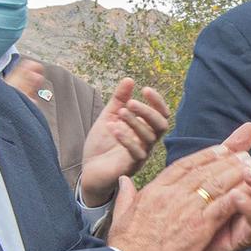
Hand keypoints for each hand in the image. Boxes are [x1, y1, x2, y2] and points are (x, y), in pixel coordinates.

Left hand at [78, 79, 170, 206]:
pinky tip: (114, 128)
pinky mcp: (131, 166)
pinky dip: (126, 138)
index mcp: (144, 130)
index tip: (145, 89)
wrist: (89, 171)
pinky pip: (136, 153)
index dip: (157, 102)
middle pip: (161, 125)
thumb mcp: (109, 117)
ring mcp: (141, 155)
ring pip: (150, 138)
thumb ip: (119, 100)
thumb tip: (129, 79)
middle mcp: (147, 142)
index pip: (161, 115)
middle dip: (148, 112)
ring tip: (120, 113)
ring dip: (135, 122)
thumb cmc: (102, 146)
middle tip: (132, 103)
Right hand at [105, 134, 250, 250]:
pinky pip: (223, 207)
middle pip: (204, 170)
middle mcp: (172, 195)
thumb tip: (124, 182)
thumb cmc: (124, 248)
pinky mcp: (198, 228)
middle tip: (245, 154)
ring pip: (216, 184)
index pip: (184, 165)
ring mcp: (186, 210)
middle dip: (227, 160)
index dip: (205, 155)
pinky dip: (238, 197)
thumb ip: (126, 195)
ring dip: (237, 174)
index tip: (221, 149)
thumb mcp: (121, 215)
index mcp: (154, 190)